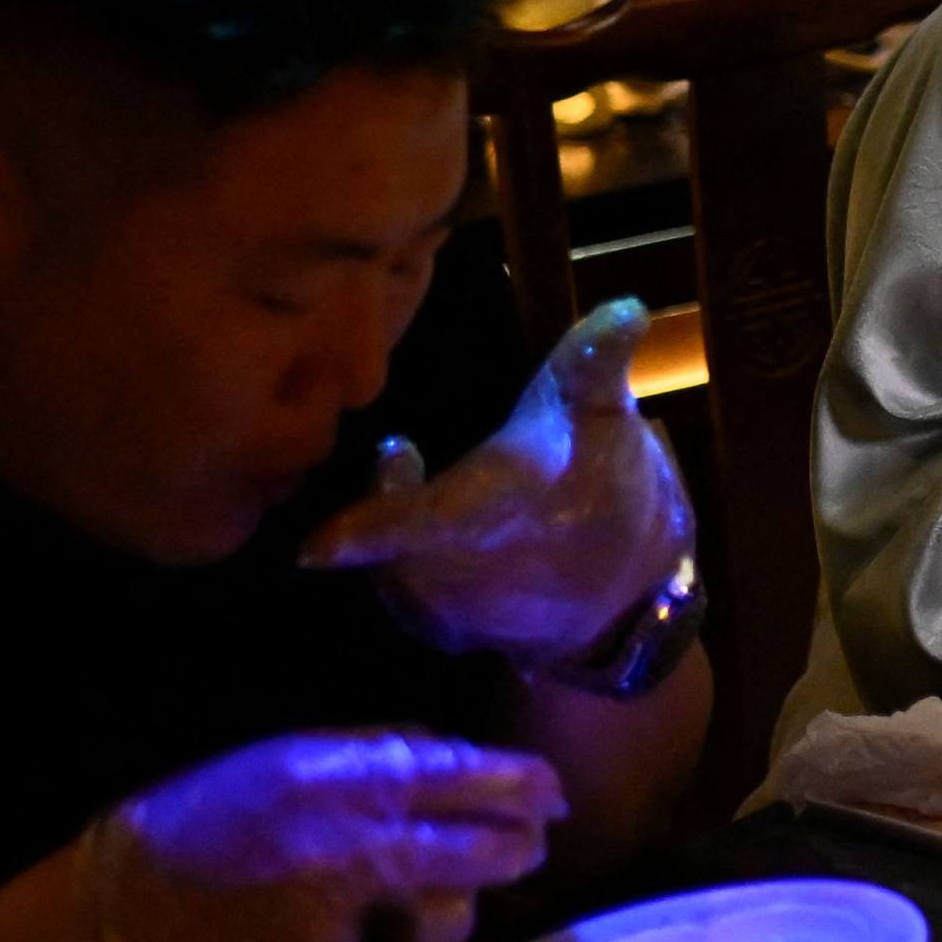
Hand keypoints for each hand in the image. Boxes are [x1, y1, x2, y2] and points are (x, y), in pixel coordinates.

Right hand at [99, 731, 567, 941]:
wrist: (129, 917)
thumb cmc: (203, 823)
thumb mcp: (285, 759)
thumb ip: (372, 753)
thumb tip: (448, 753)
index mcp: (348, 783)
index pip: (467, 777)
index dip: (522, 784)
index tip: (552, 788)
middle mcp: (365, 851)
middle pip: (487, 852)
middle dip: (519, 844)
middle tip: (530, 838)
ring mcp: (358, 923)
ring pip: (459, 916)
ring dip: (461, 899)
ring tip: (439, 886)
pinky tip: (388, 931)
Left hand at [301, 299, 696, 668]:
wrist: (628, 588)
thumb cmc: (608, 485)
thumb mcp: (605, 415)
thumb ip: (595, 361)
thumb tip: (627, 308)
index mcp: (501, 513)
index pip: (430, 523)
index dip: (376, 530)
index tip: (313, 546)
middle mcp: (471, 574)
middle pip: (393, 551)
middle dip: (386, 505)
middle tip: (397, 452)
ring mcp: (456, 612)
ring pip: (391, 576)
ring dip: (389, 533)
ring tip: (405, 476)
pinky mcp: (445, 633)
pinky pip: (399, 598)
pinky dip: (396, 564)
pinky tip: (413, 529)